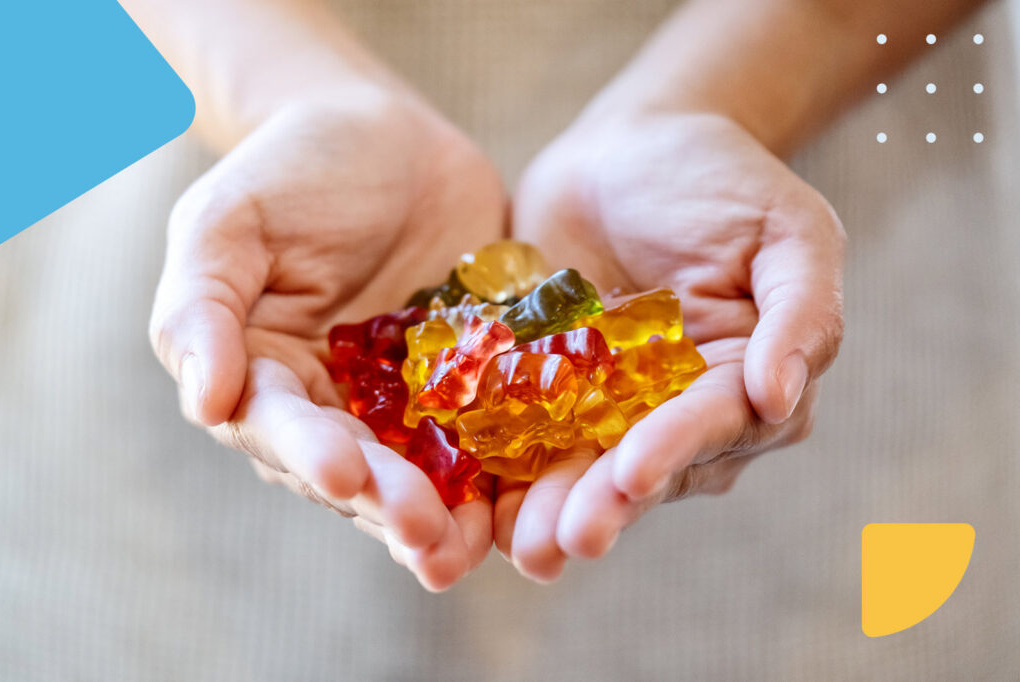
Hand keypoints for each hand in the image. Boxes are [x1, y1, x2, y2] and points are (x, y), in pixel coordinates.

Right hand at [149, 90, 505, 590]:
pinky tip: (528, 495)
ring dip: (446, 513)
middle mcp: (335, 402)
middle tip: (430, 540)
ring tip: (471, 547)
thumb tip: (203, 403)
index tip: (346, 476)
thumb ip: (203, 306)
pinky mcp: (469, 380)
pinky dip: (504, 465)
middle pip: (357, 468)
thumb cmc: (293, 167)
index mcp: (267, 375)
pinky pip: (485, 428)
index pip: (282, 429)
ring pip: (422, 468)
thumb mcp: (229, 220)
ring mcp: (405, 398)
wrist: (385, 134)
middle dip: (391, 506)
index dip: (312, 456)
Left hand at [498, 112, 844, 581]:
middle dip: (602, 505)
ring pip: (579, 465)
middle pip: (640, 466)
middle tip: (562, 544)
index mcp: (742, 382)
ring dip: (547, 507)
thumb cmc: (722, 179)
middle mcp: (675, 410)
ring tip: (517, 543)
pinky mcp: (546, 387)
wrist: (629, 149)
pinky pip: (521, 430)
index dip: (674, 452)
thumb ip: (800, 312)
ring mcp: (606, 405)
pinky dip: (497, 462)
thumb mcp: (787, 231)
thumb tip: (783, 399)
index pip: (710, 426)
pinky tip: (472, 495)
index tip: (633, 477)